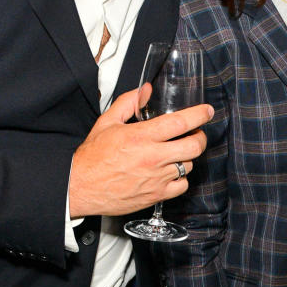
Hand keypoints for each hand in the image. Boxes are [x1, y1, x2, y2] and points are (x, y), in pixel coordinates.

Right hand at [68, 87, 212, 217]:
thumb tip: (145, 91)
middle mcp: (153, 157)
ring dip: (187, 157)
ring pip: (189, 165)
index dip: (199, 115)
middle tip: (196, 134)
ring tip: (177, 153)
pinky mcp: (156, 195)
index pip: (181, 122)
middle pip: (194, 146)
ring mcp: (157, 178)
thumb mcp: (107, 123)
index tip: (207, 111)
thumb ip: (128, 103)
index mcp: (142, 136)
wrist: (80, 186)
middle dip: (200, 137)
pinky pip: (182, 186)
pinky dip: (181, 178)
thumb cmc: (92, 158)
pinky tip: (172, 173)